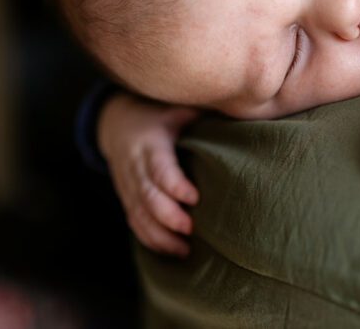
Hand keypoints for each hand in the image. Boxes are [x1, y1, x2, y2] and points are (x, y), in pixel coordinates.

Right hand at [97, 92, 200, 255]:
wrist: (116, 122)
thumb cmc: (159, 114)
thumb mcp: (177, 107)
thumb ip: (203, 112)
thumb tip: (243, 111)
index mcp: (150, 142)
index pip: (159, 168)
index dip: (174, 185)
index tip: (195, 199)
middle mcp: (135, 166)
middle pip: (147, 197)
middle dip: (168, 217)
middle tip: (192, 229)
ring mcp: (128, 185)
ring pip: (139, 215)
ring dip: (160, 236)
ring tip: (185, 249)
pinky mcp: (127, 198)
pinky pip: (135, 223)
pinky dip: (151, 240)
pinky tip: (173, 251)